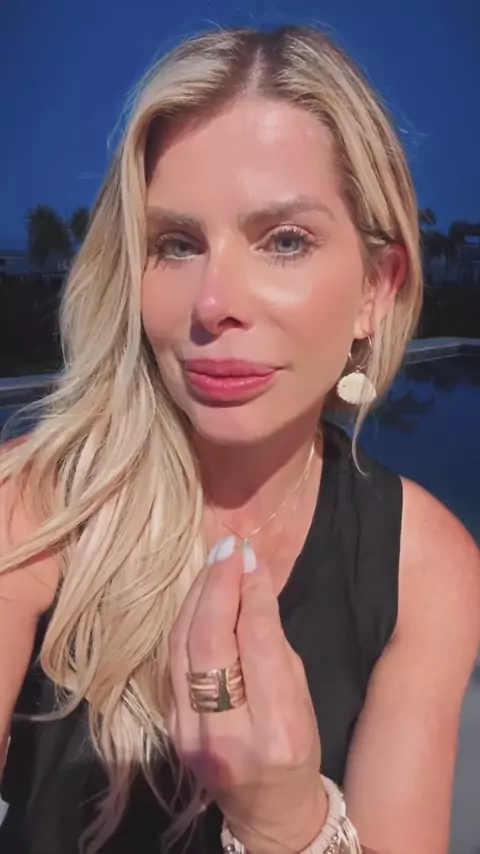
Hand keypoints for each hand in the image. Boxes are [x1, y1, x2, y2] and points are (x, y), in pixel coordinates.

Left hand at [168, 536, 327, 853]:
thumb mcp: (302, 698)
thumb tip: (250, 582)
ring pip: (182, 648)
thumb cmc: (297, 750)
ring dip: (197, 598)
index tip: (252, 559)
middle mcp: (226, 734)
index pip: (257, 645)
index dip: (253, 595)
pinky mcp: (169, 729)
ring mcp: (189, 734)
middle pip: (210, 643)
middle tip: (229, 550)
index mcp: (276, 730)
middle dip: (217, 587)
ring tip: (214, 564)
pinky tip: (200, 598)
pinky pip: (173, 663)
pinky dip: (186, 623)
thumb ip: (274, 644)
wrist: (266, 812)